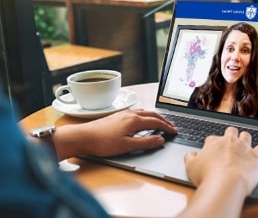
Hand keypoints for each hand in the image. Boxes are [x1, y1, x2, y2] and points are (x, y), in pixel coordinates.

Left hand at [54, 109, 176, 159]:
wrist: (83, 137)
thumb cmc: (103, 143)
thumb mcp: (127, 146)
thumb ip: (146, 142)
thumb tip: (161, 140)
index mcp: (135, 120)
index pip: (156, 122)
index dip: (167, 127)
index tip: (175, 131)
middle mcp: (130, 114)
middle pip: (152, 114)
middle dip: (164, 120)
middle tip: (171, 126)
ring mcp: (123, 114)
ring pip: (144, 112)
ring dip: (154, 117)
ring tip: (160, 122)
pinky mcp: (116, 116)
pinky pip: (136, 112)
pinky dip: (145, 116)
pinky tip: (142, 120)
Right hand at [177, 127, 257, 217]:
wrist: (225, 185)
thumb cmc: (208, 177)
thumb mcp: (190, 167)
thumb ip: (190, 158)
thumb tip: (190, 154)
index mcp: (214, 143)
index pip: (212, 138)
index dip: (212, 145)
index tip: (213, 152)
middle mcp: (229, 141)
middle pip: (231, 131)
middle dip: (230, 136)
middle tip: (229, 145)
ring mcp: (244, 148)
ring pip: (246, 136)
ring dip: (245, 140)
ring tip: (244, 147)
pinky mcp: (256, 156)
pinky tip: (256, 155)